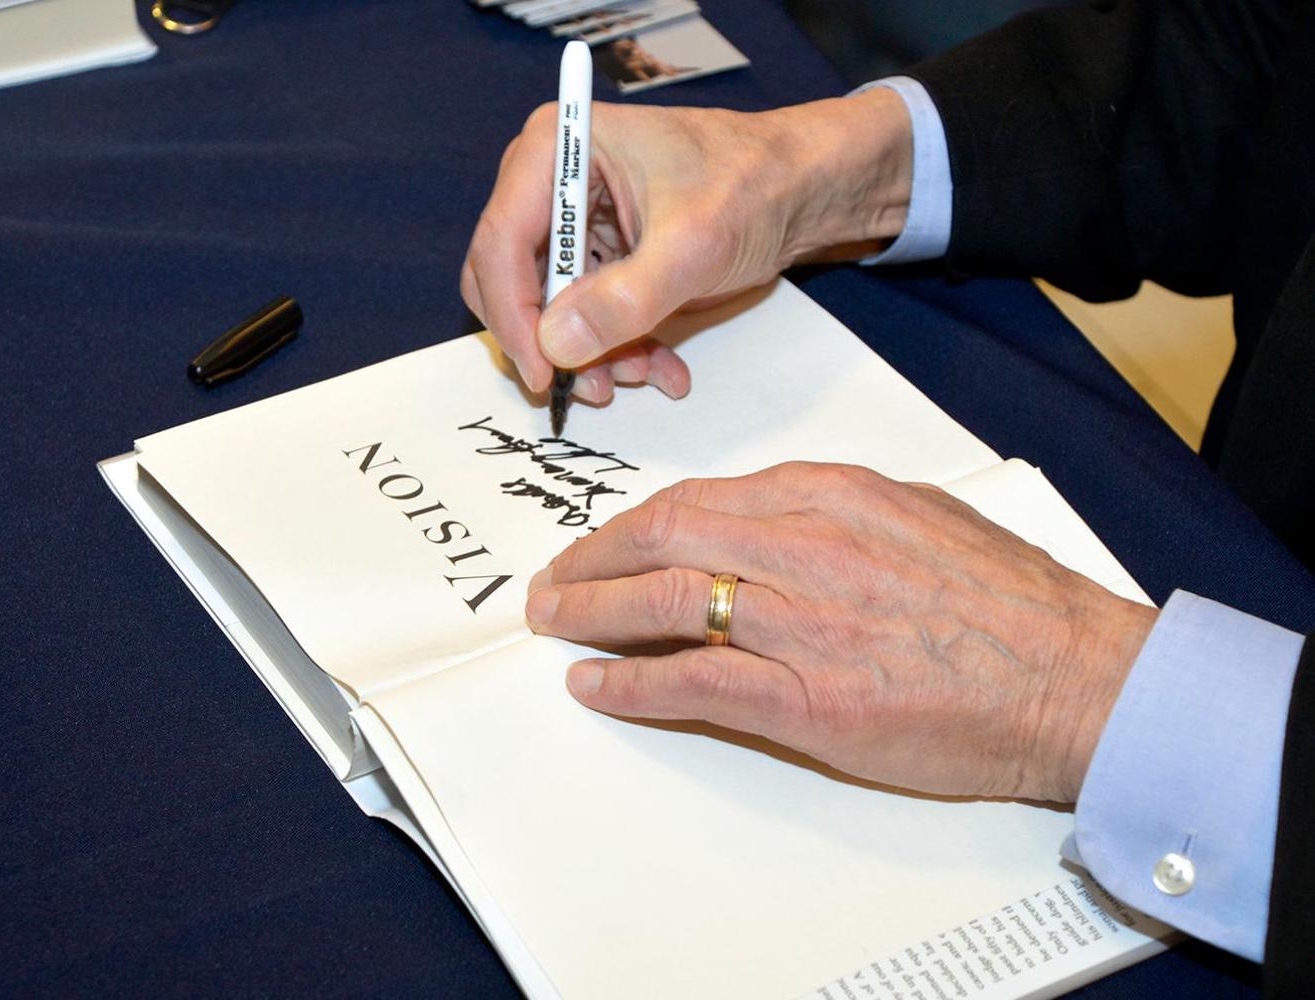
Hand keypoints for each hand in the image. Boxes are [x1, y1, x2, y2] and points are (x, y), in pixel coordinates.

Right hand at [461, 90, 913, 404]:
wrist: (802, 188)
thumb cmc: (754, 185)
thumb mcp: (692, 247)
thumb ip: (622, 299)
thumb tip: (555, 344)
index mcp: (557, 148)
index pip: (501, 241)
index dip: (513, 315)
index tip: (543, 372)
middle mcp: (551, 182)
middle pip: (510, 280)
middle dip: (552, 340)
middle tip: (589, 385)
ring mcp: (574, 223)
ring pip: (547, 310)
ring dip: (590, 354)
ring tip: (641, 373)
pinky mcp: (599, 258)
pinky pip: (584, 319)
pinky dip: (616, 349)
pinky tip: (660, 367)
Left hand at [523, 463, 1157, 802]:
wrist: (1074, 676)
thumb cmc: (1007, 602)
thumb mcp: (916, 514)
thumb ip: (830, 512)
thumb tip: (757, 520)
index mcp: (830, 497)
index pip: (696, 499)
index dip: (632, 525)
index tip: (603, 543)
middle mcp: (805, 547)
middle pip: (662, 539)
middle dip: (592, 561)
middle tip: (554, 583)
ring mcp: (802, 624)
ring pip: (664, 603)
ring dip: (592, 614)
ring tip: (554, 624)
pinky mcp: (808, 701)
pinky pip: (692, 681)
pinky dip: (629, 683)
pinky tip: (594, 685)